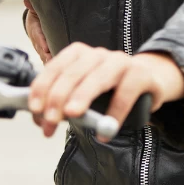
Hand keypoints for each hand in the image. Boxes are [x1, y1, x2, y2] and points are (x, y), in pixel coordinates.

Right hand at [23, 0, 52, 63]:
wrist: (35, 23)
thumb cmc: (37, 16)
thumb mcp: (35, 10)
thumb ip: (32, 6)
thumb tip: (26, 0)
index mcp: (34, 29)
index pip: (37, 36)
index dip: (41, 42)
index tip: (46, 48)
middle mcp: (36, 41)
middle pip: (41, 49)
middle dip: (47, 55)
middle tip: (53, 59)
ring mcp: (40, 48)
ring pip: (44, 56)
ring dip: (50, 60)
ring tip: (57, 64)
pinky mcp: (45, 53)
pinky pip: (47, 60)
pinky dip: (52, 64)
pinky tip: (58, 67)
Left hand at [27, 43, 183, 140]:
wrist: (149, 80)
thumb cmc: (109, 90)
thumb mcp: (82, 92)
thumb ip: (62, 102)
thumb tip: (40, 119)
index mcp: (79, 54)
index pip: (55, 67)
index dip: (42, 87)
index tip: (34, 108)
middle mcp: (98, 54)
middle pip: (74, 73)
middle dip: (58, 97)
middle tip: (50, 119)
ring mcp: (121, 62)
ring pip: (98, 78)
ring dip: (82, 96)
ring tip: (73, 115)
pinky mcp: (141, 74)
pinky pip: (126, 92)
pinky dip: (115, 112)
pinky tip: (107, 130)